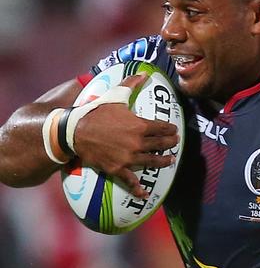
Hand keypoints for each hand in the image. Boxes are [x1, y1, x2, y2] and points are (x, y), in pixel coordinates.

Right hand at [73, 73, 179, 197]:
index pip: (162, 128)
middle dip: (170, 143)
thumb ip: (131, 85)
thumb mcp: (115, 96)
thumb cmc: (96, 112)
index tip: (175, 130)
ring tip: (170, 161)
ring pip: (152, 161)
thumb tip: (144, 73)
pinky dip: (138, 189)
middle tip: (175, 143)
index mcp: (140, 125)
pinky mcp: (117, 168)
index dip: (171, 129)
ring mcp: (129, 157)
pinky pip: (131, 180)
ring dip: (163, 161)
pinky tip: (145, 194)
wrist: (76, 132)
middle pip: (160, 144)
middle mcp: (138, 143)